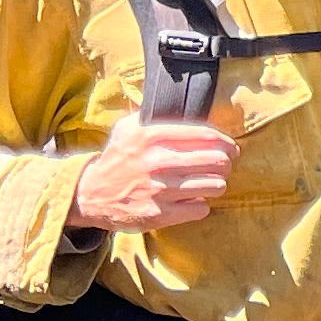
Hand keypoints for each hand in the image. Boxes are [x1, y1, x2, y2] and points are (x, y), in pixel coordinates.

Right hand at [70, 118, 238, 230]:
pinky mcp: (159, 214)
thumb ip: (156, 115)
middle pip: (218, 161)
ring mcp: (159, 190)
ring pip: (215, 186)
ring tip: (205, 182)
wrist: (89, 194)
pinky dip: (199, 204)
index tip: (231, 148)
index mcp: (152, 136)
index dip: (227, 143)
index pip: (208, 136)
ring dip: (215, 184)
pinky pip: (201, 208)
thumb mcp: (129, 128)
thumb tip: (189, 106)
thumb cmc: (118, 158)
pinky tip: (189, 199)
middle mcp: (157, 161)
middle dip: (225, 164)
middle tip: (221, 166)